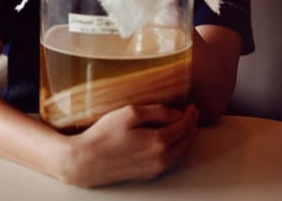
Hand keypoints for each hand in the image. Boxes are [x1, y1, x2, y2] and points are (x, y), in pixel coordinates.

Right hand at [61, 103, 198, 186]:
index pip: (184, 126)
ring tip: (188, 126)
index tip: (192, 106)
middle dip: (192, 126)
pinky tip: (175, 143)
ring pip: (181, 154)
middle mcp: (161, 158)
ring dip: (188, 139)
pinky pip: (172, 162)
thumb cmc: (105, 135)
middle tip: (193, 114)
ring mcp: (155, 169)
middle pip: (186, 141)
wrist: (88, 161)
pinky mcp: (148, 174)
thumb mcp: (130, 113)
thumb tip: (175, 113)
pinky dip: (179, 150)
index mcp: (159, 141)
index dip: (190, 115)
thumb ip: (156, 112)